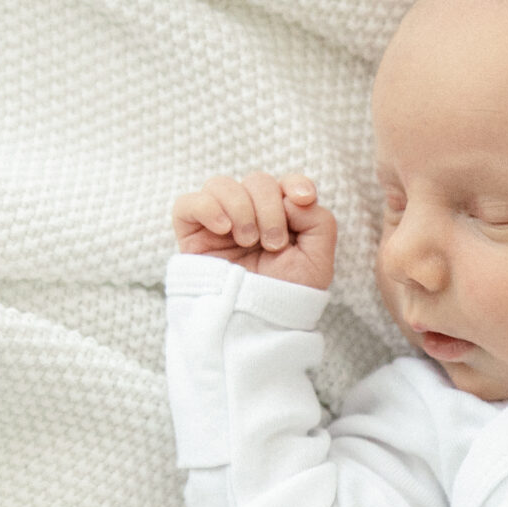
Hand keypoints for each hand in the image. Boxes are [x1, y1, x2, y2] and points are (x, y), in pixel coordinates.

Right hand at [170, 172, 336, 290]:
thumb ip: (319, 220)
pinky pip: (189, 202)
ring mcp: (219, 223)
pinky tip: (224, 229)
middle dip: (270, 208)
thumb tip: (291, 197)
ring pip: (222, 184)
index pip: (285, 183)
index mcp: (281, 219)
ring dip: (241, 207)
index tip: (304, 199)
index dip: (295, 183)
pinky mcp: (192, 234)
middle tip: (273, 243)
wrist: (257, 325)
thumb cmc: (287, 296)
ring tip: (248, 241)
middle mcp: (250, 216)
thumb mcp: (318, 260)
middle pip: (257, 181)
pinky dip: (208, 207)